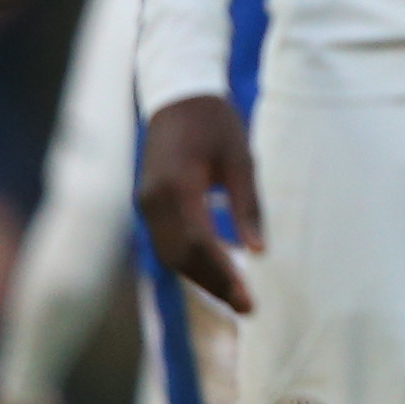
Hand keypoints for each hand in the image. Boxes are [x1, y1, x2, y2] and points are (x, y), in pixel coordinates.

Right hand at [138, 92, 262, 310]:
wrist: (178, 96)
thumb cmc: (216, 122)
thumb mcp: (241, 158)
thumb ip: (248, 205)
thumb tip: (258, 251)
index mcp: (176, 186)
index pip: (200, 243)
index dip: (224, 274)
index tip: (248, 297)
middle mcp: (153, 200)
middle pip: (181, 256)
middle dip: (213, 284)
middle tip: (246, 307)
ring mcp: (146, 202)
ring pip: (170, 253)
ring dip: (200, 277)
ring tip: (234, 296)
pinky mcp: (148, 202)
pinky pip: (166, 241)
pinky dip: (190, 260)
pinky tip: (216, 271)